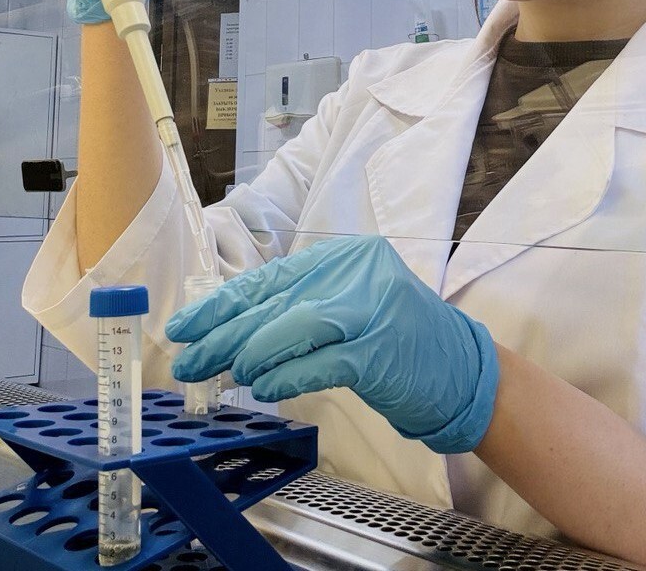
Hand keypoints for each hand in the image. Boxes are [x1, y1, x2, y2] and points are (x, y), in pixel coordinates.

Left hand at [166, 236, 499, 452]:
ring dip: (248, 355)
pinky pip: (317, 363)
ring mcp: (368, 310)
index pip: (268, 279)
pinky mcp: (378, 351)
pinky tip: (263, 388)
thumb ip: (296, 309)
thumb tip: (229, 330)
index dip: (221, 304)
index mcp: (340, 257)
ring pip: (291, 328)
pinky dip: (284, 377)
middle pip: (273, 303)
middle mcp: (353, 273)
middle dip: (222, 334)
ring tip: (222, 375)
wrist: (460, 368)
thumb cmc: (395, 338)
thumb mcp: (345, 306)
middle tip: (187, 359)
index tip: (185, 325)